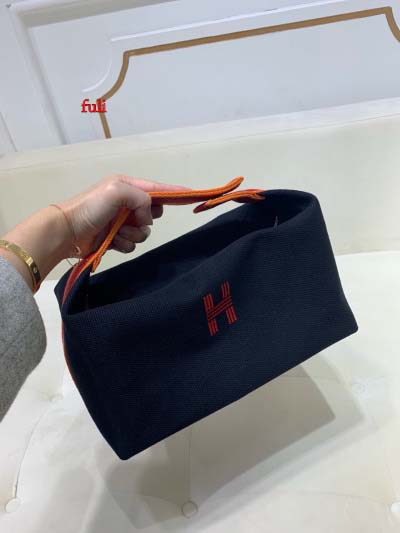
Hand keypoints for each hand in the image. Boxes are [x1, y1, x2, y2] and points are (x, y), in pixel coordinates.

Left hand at [56, 175, 187, 256]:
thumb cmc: (91, 206)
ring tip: (117, 232)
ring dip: (133, 233)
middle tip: (134, 219)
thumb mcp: (118, 190)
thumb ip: (142, 198)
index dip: (176, 192)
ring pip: (145, 231)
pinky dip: (124, 243)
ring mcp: (122, 222)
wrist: (68, 232)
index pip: (158, 189)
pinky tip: (112, 241)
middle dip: (146, 219)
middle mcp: (127, 204)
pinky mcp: (117, 239)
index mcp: (128, 187)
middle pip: (154, 213)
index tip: (193, 195)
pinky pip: (133, 244)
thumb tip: (148, 215)